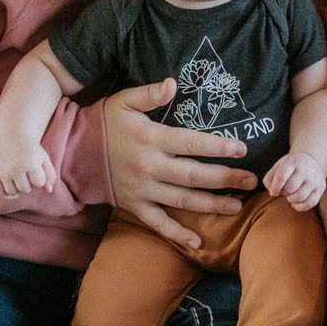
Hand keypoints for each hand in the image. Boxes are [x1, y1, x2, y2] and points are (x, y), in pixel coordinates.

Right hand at [0, 144, 55, 197]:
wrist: (15, 140)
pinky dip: (6, 194)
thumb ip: (51, 176)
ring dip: (18, 189)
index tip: (37, 171)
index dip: (40, 180)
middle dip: (29, 184)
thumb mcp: (45, 160)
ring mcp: (3, 170)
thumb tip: (49, 192)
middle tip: (27, 173)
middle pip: (25, 189)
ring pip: (13, 192)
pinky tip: (12, 189)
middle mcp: (15, 167)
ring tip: (20, 178)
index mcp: (30, 163)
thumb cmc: (32, 153)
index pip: (39, 184)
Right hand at [104, 77, 254, 249]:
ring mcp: (142, 189)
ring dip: (212, 205)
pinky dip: (177, 234)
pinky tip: (198, 242)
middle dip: (226, 179)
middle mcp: (149, 166)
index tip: (242, 149)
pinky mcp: (134, 205)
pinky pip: (158, 223)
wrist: (73, 152)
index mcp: (151, 138)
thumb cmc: (105, 122)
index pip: (191, 143)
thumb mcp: (124, 101)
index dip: (218, 147)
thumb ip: (150, 94)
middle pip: (194, 175)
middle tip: (252, 181)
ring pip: (183, 201)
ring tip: (237, 206)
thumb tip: (173, 83)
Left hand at [264, 152, 324, 211]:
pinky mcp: (321, 187)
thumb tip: (273, 193)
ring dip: (291, 200)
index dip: (275, 187)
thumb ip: (269, 179)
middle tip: (284, 190)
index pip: (281, 176)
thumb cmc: (290, 167)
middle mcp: (306, 169)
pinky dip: (300, 207)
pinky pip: (310, 203)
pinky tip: (295, 204)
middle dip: (283, 192)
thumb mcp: (277, 167)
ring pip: (300, 197)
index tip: (275, 190)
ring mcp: (314, 178)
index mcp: (293, 162)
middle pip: (290, 188)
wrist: (310, 161)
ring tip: (290, 196)